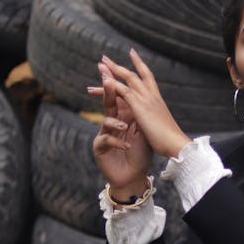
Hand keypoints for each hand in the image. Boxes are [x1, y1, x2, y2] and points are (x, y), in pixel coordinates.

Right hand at [90, 56, 154, 193]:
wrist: (134, 176)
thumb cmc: (140, 154)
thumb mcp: (143, 130)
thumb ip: (139, 113)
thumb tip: (142, 92)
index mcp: (124, 116)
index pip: (119, 97)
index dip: (117, 83)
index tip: (114, 68)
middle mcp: (112, 123)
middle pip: (109, 103)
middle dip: (107, 91)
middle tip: (107, 78)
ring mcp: (104, 134)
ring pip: (106, 121)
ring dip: (116, 122)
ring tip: (125, 126)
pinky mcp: (100, 148)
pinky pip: (106, 140)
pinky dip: (118, 142)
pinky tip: (127, 146)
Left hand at [95, 49, 190, 159]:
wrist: (175, 143)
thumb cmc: (170, 140)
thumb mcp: (160, 125)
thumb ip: (154, 119)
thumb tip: (152, 121)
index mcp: (157, 99)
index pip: (147, 77)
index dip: (139, 64)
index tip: (132, 54)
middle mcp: (152, 95)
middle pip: (134, 74)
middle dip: (119, 66)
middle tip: (105, 58)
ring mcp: (146, 99)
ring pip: (128, 78)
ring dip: (113, 70)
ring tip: (100, 63)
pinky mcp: (139, 105)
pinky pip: (123, 90)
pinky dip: (113, 84)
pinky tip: (103, 80)